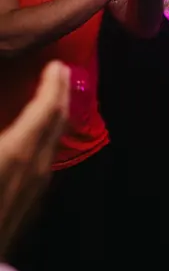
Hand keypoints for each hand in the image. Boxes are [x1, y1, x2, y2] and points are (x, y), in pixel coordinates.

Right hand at [0, 61, 69, 258]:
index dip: (53, 84)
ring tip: (49, 102)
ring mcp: (34, 189)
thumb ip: (0, 125)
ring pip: (53, 144)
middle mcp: (36, 167)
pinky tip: (34, 143)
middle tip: (60, 76)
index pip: (46, 108)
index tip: (57, 65)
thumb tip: (6, 123)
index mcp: (18, 151)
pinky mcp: (27, 205)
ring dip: (53, 119)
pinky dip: (44, 139)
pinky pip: (44, 161)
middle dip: (59, 96)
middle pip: (56, 123)